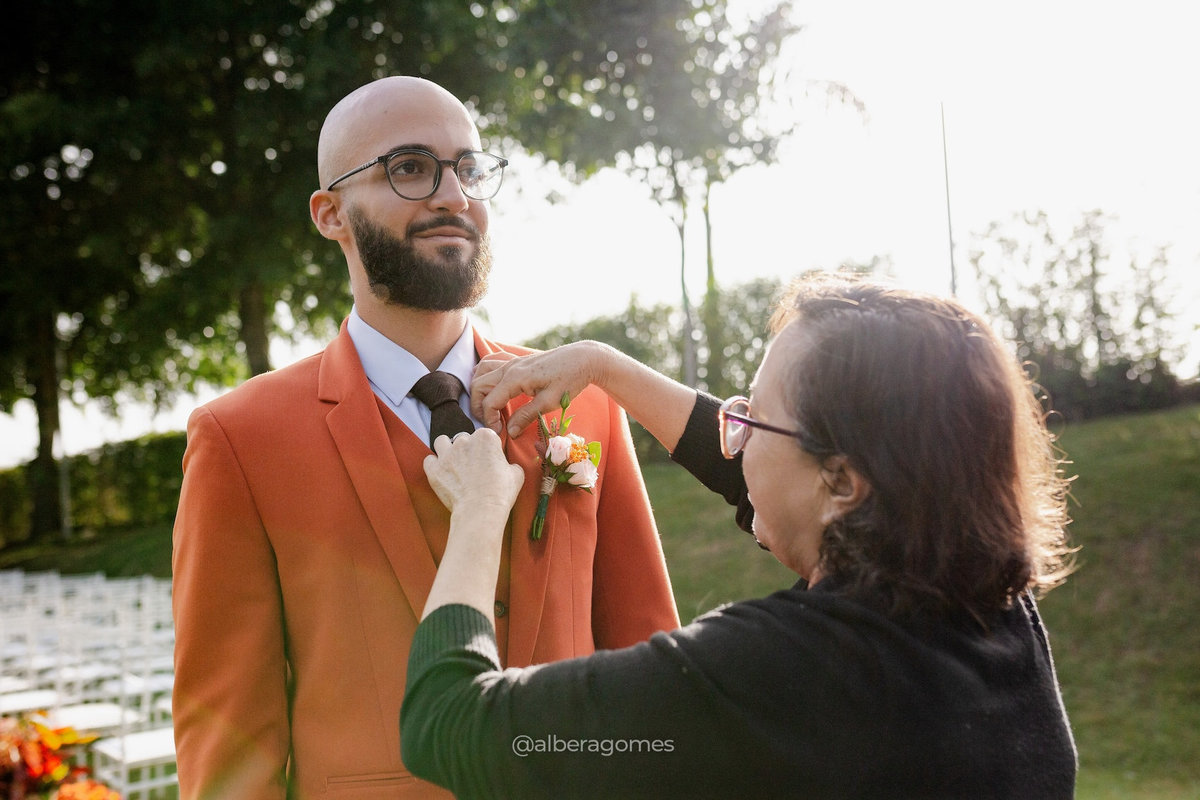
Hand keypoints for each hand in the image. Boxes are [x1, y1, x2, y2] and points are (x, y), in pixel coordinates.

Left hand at [422, 429, 524, 516]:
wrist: (480, 511)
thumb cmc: (500, 493)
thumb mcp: (517, 474)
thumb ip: (509, 463)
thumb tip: (506, 466)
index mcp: (486, 437)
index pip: (485, 435)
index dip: (487, 448)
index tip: (489, 460)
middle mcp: (464, 440)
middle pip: (463, 438)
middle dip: (467, 449)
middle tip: (472, 466)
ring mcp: (446, 454)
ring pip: (441, 441)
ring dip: (446, 449)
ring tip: (453, 463)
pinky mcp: (434, 469)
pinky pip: (429, 460)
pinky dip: (434, 465)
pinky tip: (442, 473)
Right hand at [472, 341, 610, 436]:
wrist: (583, 358)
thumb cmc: (570, 380)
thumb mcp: (549, 402)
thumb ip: (526, 416)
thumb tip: (509, 432)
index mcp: (515, 378)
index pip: (489, 402)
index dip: (490, 420)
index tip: (500, 433)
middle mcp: (509, 367)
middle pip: (478, 386)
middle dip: (479, 407)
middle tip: (491, 423)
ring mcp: (512, 361)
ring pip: (481, 373)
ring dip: (480, 391)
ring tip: (489, 408)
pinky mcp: (517, 360)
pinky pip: (491, 363)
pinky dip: (485, 374)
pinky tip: (492, 386)